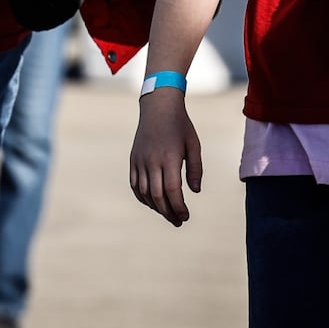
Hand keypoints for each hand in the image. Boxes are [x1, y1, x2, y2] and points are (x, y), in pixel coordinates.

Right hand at [129, 90, 201, 226]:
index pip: (173, 191)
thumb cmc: (180, 125)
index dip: (179, 207)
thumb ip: (195, 169)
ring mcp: (140, 160)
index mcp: (169, 157)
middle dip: (168, 212)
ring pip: (145, 193)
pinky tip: (153, 203)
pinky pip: (135, 185)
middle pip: (158, 196)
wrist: (158, 107)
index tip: (186, 216)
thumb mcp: (193, 145)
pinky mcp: (133, 159)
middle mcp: (152, 160)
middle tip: (178, 220)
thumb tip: (195, 191)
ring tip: (168, 213)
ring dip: (156, 207)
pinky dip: (143, 197)